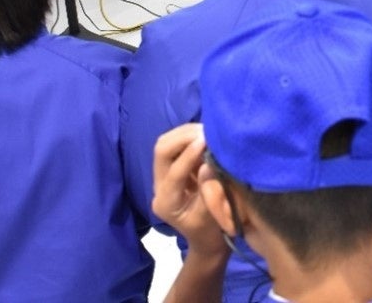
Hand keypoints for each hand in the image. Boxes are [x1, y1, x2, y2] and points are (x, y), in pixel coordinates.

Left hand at [152, 123, 227, 257]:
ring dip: (187, 133)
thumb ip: (210, 190)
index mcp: (167, 203)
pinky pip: (176, 143)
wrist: (207, 239)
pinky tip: (206, 135)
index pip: (174, 173)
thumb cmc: (212, 230)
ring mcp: (163, 176)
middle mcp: (159, 187)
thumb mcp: (213, 215)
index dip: (190, 155)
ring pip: (166, 143)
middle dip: (184, 137)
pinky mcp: (173, 167)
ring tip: (209, 132)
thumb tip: (209, 163)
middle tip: (209, 132)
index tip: (208, 141)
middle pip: (162, 150)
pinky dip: (190, 135)